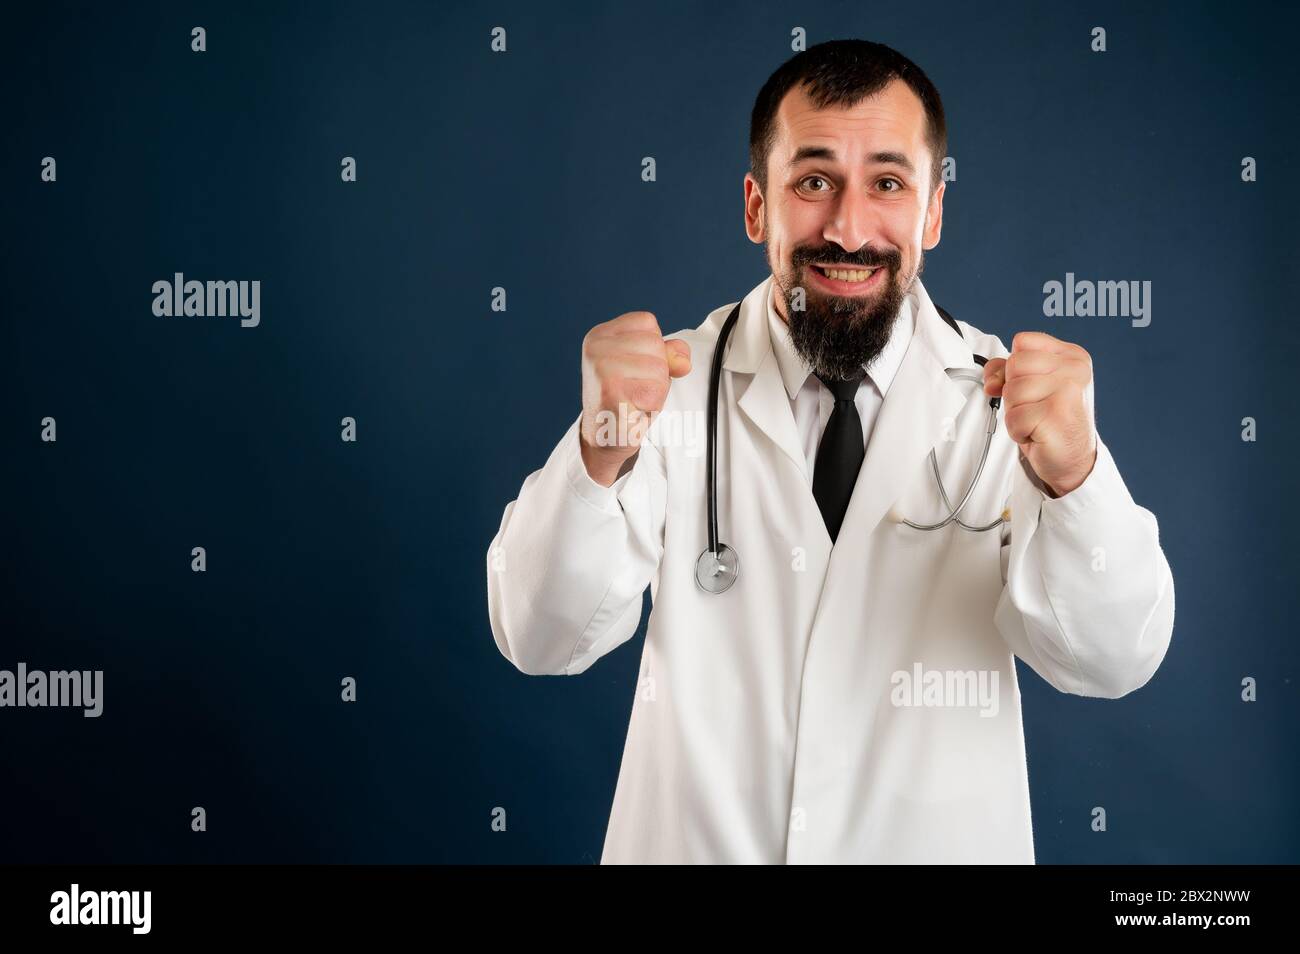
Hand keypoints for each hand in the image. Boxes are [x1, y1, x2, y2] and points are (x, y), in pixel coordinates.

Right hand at [579, 311, 691, 486]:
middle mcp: (596, 349)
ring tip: (635, 400)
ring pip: (658, 370)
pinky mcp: (611, 395)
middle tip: (635, 389)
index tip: (634, 369)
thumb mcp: (647, 365)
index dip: (653, 348)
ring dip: (655, 391)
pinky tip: (633, 410)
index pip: (648, 322)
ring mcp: (601, 371)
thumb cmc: (625, 397)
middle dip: (656, 372)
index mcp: (600, 334)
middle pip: (656, 346)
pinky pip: (654, 393)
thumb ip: (669, 352)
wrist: (604, 436)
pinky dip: (651, 406)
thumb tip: (682, 361)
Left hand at [982, 331, 1096, 497]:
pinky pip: (1014, 417)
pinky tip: (1037, 433)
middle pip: (1015, 364)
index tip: (1029, 386)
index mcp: (1071, 356)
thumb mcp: (1030, 386)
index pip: (1023, 341)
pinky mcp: (1057, 414)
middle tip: (1035, 407)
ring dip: (1016, 412)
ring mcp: (1068, 391)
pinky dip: (1018, 430)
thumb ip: (1006, 370)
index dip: (1013, 366)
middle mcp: (1074, 369)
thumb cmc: (1050, 420)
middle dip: (1014, 391)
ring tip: (1037, 421)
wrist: (1072, 459)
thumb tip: (991, 381)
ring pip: (1012, 391)